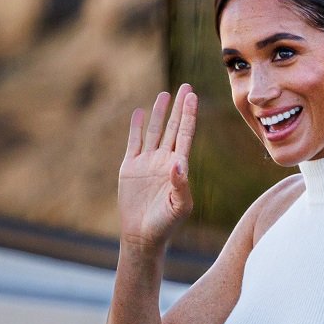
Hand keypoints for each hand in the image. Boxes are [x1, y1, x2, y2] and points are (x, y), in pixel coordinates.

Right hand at [118, 84, 197, 249]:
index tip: (192, 96)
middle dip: (179, 108)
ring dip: (159, 113)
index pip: (185, 134)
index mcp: (179, 167)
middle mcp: (164, 161)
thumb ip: (181, 185)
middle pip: (172, 127)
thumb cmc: (165, 224)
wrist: (142, 236)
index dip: (189, 115)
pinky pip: (134, 143)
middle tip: (186, 87)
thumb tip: (178, 162)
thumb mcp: (179, 206)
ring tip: (164, 94)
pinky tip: (139, 112)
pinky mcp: (130, 168)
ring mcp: (147, 163)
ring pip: (154, 132)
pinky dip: (136, 127)